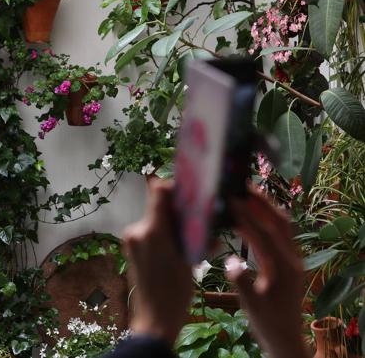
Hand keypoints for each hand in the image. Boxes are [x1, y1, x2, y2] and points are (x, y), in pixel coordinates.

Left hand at [123, 179, 192, 345]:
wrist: (155, 317)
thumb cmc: (175, 291)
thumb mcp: (188, 258)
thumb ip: (189, 231)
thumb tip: (200, 211)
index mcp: (152, 230)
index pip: (158, 190)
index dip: (174, 188)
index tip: (189, 196)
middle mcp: (137, 230)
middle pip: (158, 206)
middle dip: (177, 212)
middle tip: (198, 222)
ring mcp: (131, 239)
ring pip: (155, 220)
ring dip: (172, 226)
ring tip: (190, 242)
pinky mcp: (130, 247)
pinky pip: (149, 233)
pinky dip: (163, 236)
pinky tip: (179, 250)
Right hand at [226, 187, 309, 357]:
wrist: (286, 338)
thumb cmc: (267, 324)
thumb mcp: (252, 306)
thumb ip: (242, 282)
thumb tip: (230, 261)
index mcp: (284, 269)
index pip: (265, 235)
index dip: (247, 217)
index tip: (230, 201)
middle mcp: (293, 260)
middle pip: (280, 222)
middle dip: (262, 202)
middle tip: (242, 186)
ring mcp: (293, 260)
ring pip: (283, 225)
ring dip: (266, 208)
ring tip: (246, 194)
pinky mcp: (289, 262)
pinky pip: (280, 233)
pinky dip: (266, 219)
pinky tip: (251, 216)